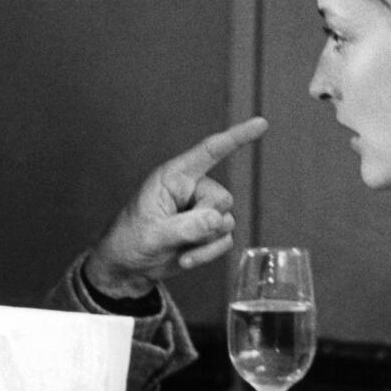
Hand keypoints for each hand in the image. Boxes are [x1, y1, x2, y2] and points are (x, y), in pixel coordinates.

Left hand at [84, 117, 267, 298]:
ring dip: (204, 243)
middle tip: (176, 234)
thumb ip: (186, 227)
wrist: (129, 266)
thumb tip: (218, 220)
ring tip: (177, 249)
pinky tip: (186, 258)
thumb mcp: (153, 235)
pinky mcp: (208, 230)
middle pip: (222, 199)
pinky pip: (225, 240)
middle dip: (204, 222)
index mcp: (174, 177)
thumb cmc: (131, 241)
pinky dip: (208, 253)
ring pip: (226, 222)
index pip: (209, 152)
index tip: (261, 123)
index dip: (237, 137)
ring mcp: (202, 210)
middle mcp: (191, 189)